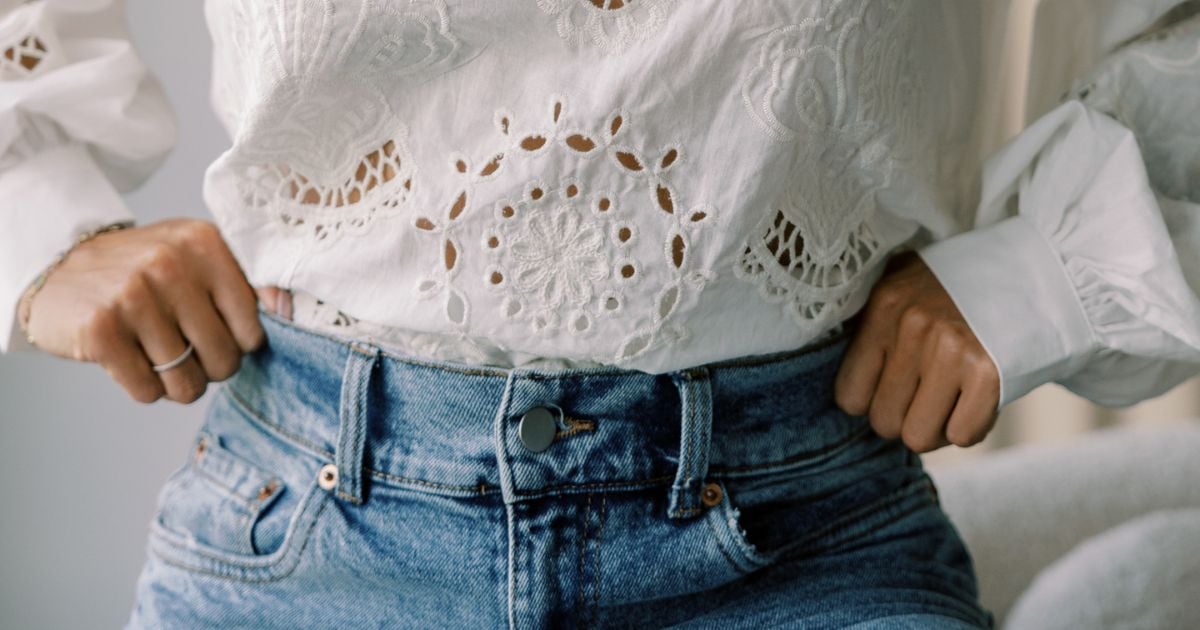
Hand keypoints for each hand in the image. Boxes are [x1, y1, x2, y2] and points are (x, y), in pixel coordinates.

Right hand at [25, 218, 264, 403]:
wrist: (56, 268)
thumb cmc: (143, 272)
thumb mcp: (196, 256)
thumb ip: (247, 280)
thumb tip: (289, 308)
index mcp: (205, 243)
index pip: (254, 327)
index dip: (239, 345)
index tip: (217, 333)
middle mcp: (170, 264)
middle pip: (224, 360)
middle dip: (209, 368)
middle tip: (185, 350)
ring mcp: (133, 296)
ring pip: (187, 383)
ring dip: (175, 383)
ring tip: (157, 355)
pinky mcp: (100, 329)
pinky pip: (148, 391)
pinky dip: (143, 388)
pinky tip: (130, 359)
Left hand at [834, 251, 1000, 451]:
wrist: (1039, 273)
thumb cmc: (960, 291)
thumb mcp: (905, 285)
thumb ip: (872, 325)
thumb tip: (847, 388)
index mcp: (884, 306)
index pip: (849, 396)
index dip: (871, 402)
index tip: (891, 389)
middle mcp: (913, 327)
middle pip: (884, 422)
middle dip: (904, 418)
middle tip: (926, 395)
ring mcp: (952, 351)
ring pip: (918, 437)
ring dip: (936, 428)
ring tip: (950, 399)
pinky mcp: (990, 374)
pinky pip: (962, 436)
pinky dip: (971, 427)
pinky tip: (977, 400)